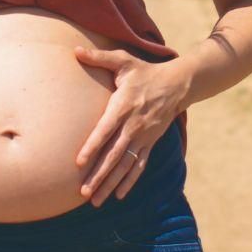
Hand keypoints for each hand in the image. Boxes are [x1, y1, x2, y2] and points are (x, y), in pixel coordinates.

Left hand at [72, 46, 187, 206]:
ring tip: (95, 200)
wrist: (177, 84)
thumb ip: (99, 57)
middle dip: (98, 175)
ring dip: (110, 184)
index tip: (79, 162)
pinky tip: (118, 195)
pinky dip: (129, 182)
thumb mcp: (124, 60)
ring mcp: (143, 137)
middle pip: (114, 155)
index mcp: (123, 106)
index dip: (92, 146)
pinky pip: (139, 166)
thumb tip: (75, 51)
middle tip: (83, 192)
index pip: (105, 130)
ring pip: (125, 166)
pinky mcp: (150, 143)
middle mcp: (133, 126)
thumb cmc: (144, 72)